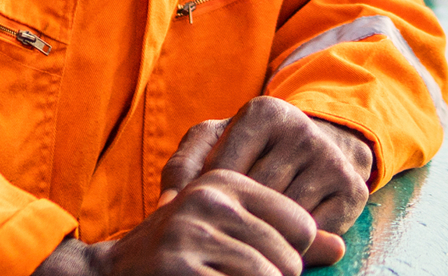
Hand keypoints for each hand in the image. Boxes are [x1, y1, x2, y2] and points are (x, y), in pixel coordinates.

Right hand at [40, 171, 320, 275]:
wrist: (109, 274)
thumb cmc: (180, 254)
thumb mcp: (230, 231)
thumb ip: (284, 236)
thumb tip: (338, 248)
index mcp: (225, 181)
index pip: (301, 225)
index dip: (290, 256)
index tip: (255, 261)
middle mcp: (210, 199)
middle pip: (289, 259)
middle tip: (231, 275)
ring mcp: (193, 234)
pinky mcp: (182, 267)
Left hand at [157, 97, 375, 264]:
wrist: (324, 147)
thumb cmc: (255, 150)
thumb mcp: (217, 144)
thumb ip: (183, 167)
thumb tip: (168, 207)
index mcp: (264, 112)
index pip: (223, 172)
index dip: (214, 199)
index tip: (212, 208)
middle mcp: (301, 130)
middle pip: (253, 197)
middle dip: (239, 216)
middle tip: (232, 225)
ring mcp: (330, 160)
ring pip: (282, 218)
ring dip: (266, 230)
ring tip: (256, 228)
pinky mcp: (352, 191)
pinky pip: (313, 233)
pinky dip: (295, 240)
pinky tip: (286, 231)